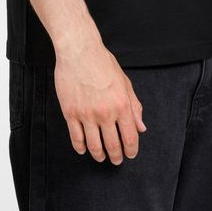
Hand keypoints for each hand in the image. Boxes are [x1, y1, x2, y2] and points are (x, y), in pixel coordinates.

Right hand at [54, 35, 145, 163]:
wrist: (78, 50)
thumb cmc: (102, 62)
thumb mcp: (124, 82)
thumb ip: (134, 106)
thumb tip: (141, 127)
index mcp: (122, 105)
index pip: (131, 137)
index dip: (131, 150)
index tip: (130, 154)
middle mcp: (105, 113)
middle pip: (113, 145)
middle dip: (116, 157)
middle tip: (116, 160)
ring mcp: (87, 114)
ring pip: (94, 146)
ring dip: (99, 155)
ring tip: (100, 157)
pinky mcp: (70, 112)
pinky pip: (76, 137)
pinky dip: (81, 147)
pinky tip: (83, 149)